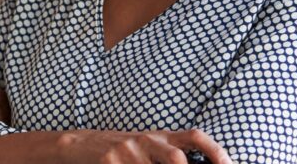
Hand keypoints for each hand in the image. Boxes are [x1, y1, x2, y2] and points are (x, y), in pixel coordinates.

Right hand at [55, 128, 233, 163]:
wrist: (82, 145)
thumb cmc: (123, 150)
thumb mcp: (148, 147)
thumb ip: (170, 155)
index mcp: (161, 136)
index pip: (194, 137)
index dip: (215, 150)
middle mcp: (147, 140)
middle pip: (177, 158)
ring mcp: (128, 151)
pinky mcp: (110, 162)